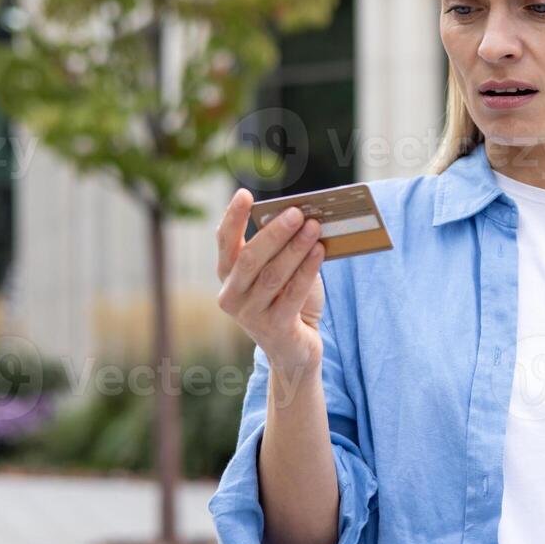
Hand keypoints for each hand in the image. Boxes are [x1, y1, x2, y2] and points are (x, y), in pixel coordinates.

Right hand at [216, 188, 325, 375]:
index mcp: (228, 276)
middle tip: (296, 212)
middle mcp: (231, 296)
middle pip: (250, 258)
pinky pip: (293, 294)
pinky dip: (308, 270)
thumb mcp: (280, 272)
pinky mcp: (275, 329)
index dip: (232, 218)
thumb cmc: (288, 301)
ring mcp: (250, 315)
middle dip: (274, 233)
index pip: (224, 242)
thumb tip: (301, 217)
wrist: (295, 349)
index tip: (243, 194)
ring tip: (314, 226)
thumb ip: (281, 249)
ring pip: (273, 275)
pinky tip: (320, 251)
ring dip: (295, 248)